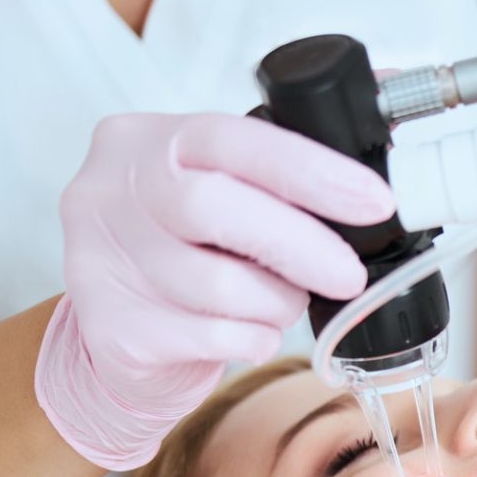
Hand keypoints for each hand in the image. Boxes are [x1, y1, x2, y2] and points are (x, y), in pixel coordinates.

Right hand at [36, 112, 396, 468]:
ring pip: (217, 285)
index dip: (309, 170)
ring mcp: (98, 260)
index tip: (373, 201)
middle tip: (348, 274)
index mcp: (143, 141)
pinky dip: (253, 339)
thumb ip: (273, 178)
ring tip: (283, 302)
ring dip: (277, 302)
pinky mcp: (110, 330)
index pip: (230, 138)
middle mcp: (108, 191)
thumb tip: (378, 161)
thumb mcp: (214, 192)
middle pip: (213, 207)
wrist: (118, 337)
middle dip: (301, 244)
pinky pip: (211, 338)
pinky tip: (250, 332)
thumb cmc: (185, 253)